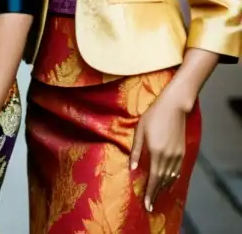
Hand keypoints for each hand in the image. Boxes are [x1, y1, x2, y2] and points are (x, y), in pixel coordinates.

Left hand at [130, 90, 189, 212]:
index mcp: (156, 152)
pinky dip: (172, 179)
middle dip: (156, 194)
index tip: (147, 204)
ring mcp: (177, 155)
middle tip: (150, 206)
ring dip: (164, 188)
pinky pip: (177, 170)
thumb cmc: (153, 116)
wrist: (174, 107)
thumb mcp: (139, 132)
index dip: (150, 192)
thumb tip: (131, 169)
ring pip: (171, 177)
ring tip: (157, 196)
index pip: (153, 178)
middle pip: (163, 181)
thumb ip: (136, 151)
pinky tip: (168, 182)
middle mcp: (169, 157)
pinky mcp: (182, 152)